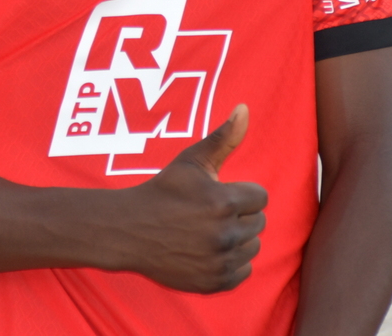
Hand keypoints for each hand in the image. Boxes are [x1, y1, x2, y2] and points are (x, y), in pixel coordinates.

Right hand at [109, 105, 266, 293]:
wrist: (131, 230)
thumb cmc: (163, 191)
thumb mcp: (191, 161)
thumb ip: (223, 137)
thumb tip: (245, 109)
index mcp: (224, 202)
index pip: (260, 197)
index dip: (240, 193)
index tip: (217, 195)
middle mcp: (225, 234)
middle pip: (258, 223)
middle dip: (239, 216)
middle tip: (210, 213)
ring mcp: (220, 261)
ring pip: (252, 247)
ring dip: (237, 239)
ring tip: (208, 231)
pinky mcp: (214, 282)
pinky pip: (243, 272)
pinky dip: (230, 263)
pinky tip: (209, 251)